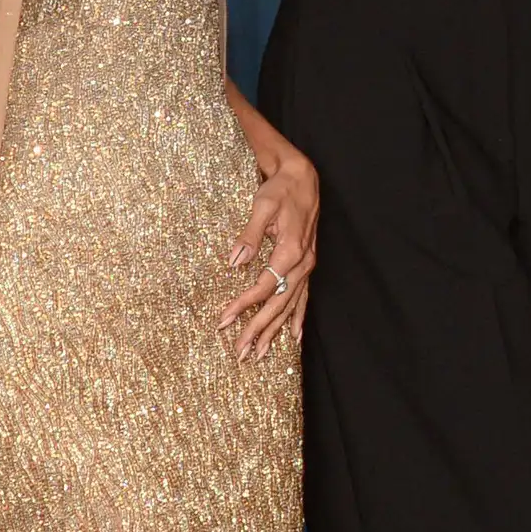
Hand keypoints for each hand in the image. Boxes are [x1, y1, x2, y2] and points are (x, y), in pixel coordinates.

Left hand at [216, 125, 320, 360]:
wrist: (302, 178)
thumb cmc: (280, 189)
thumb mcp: (262, 206)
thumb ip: (250, 235)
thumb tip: (234, 261)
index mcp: (290, 251)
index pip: (263, 286)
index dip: (242, 306)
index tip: (223, 321)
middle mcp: (302, 263)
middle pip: (277, 304)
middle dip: (258, 329)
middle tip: (240, 353)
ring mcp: (307, 266)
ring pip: (290, 305)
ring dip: (275, 330)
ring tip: (261, 353)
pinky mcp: (306, 264)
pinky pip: (303, 297)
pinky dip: (297, 318)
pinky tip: (294, 336)